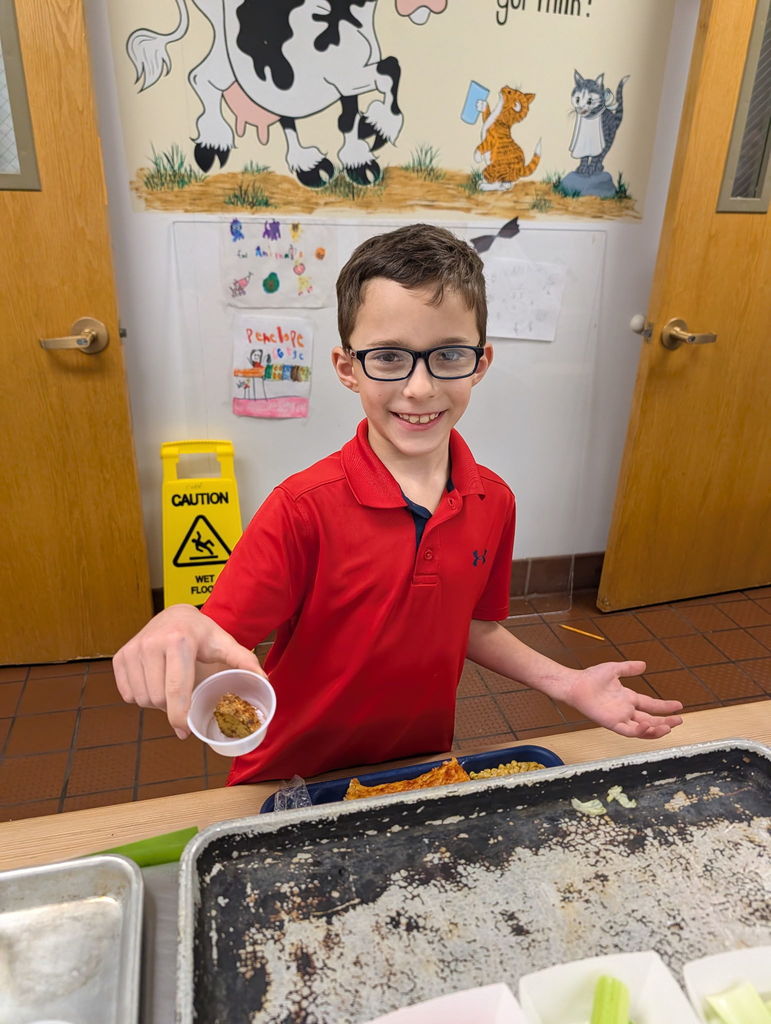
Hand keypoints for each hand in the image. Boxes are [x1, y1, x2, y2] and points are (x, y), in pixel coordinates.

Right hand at [113, 604, 263, 738]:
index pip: (175, 691)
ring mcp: (133, 649)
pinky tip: (154, 681)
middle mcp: (151, 643)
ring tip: (170, 685)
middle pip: (158, 699)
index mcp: (178, 641)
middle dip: (171, 707)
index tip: (185, 730)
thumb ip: (245, 661)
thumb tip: (264, 681)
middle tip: (184, 697)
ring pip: (141, 699)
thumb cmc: (203, 634)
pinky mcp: (120, 656)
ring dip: (156, 702)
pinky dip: (140, 695)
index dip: (179, 717)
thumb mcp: (225, 644)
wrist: (176, 615)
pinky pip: (127, 694)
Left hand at [563, 660, 683, 738]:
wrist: (576, 684)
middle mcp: (626, 710)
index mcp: (628, 698)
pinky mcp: (612, 723)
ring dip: (656, 729)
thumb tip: (644, 664)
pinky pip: (629, 731)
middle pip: (651, 719)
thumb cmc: (591, 677)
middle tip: (679, 721)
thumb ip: (629, 668)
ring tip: (668, 727)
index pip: (651, 704)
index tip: (679, 706)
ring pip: (643, 729)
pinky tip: (648, 725)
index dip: (665, 706)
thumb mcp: (615, 669)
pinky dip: (640, 731)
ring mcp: (620, 718)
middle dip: (666, 721)